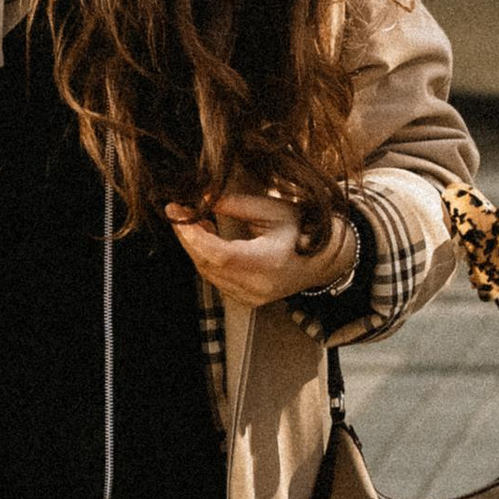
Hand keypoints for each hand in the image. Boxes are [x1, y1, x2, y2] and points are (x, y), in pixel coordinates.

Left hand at [167, 188, 356, 310]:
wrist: (323, 260)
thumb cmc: (301, 229)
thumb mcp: (273, 209)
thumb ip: (237, 204)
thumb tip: (203, 198)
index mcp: (267, 263)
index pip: (218, 253)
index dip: (191, 234)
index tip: (175, 211)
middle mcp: (258, 286)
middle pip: (208, 265)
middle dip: (188, 237)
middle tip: (179, 212)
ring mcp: (252, 297)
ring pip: (208, 274)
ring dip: (195, 248)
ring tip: (194, 222)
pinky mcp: (247, 300)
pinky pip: (216, 280)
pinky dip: (206, 260)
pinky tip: (207, 240)